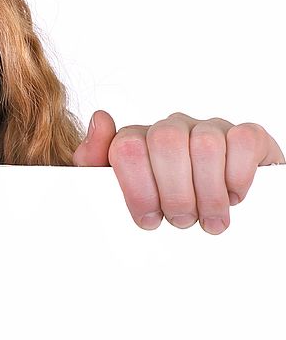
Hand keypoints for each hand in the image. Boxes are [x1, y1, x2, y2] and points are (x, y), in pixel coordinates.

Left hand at [72, 110, 284, 233]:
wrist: (209, 208)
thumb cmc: (157, 202)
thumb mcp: (113, 190)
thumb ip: (94, 160)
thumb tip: (100, 119)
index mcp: (136, 139)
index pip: (128, 147)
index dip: (138, 188)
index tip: (148, 218)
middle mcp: (171, 128)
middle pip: (166, 142)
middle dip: (174, 192)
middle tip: (181, 221)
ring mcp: (208, 128)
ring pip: (205, 145)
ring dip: (208, 193)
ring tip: (209, 219)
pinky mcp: (246, 135)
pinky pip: (242, 141)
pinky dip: (238, 175)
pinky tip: (232, 196)